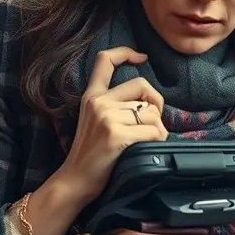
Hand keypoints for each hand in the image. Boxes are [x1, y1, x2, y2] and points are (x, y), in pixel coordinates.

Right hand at [53, 47, 168, 203]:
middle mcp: (98, 102)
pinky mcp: (116, 135)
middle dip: (156, 103)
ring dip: (158, 130)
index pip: (104, 60)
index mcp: (91, 96)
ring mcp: (106, 117)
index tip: (141, 57)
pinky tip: (147, 149)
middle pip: (142, 86)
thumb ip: (116, 106)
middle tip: (154, 123)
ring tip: (147, 143)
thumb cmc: (93, 156)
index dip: (125, 52)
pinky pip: (153, 131)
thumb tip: (150, 102)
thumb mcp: (95, 122)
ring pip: (152, 113)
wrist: (76, 181)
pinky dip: (158, 141)